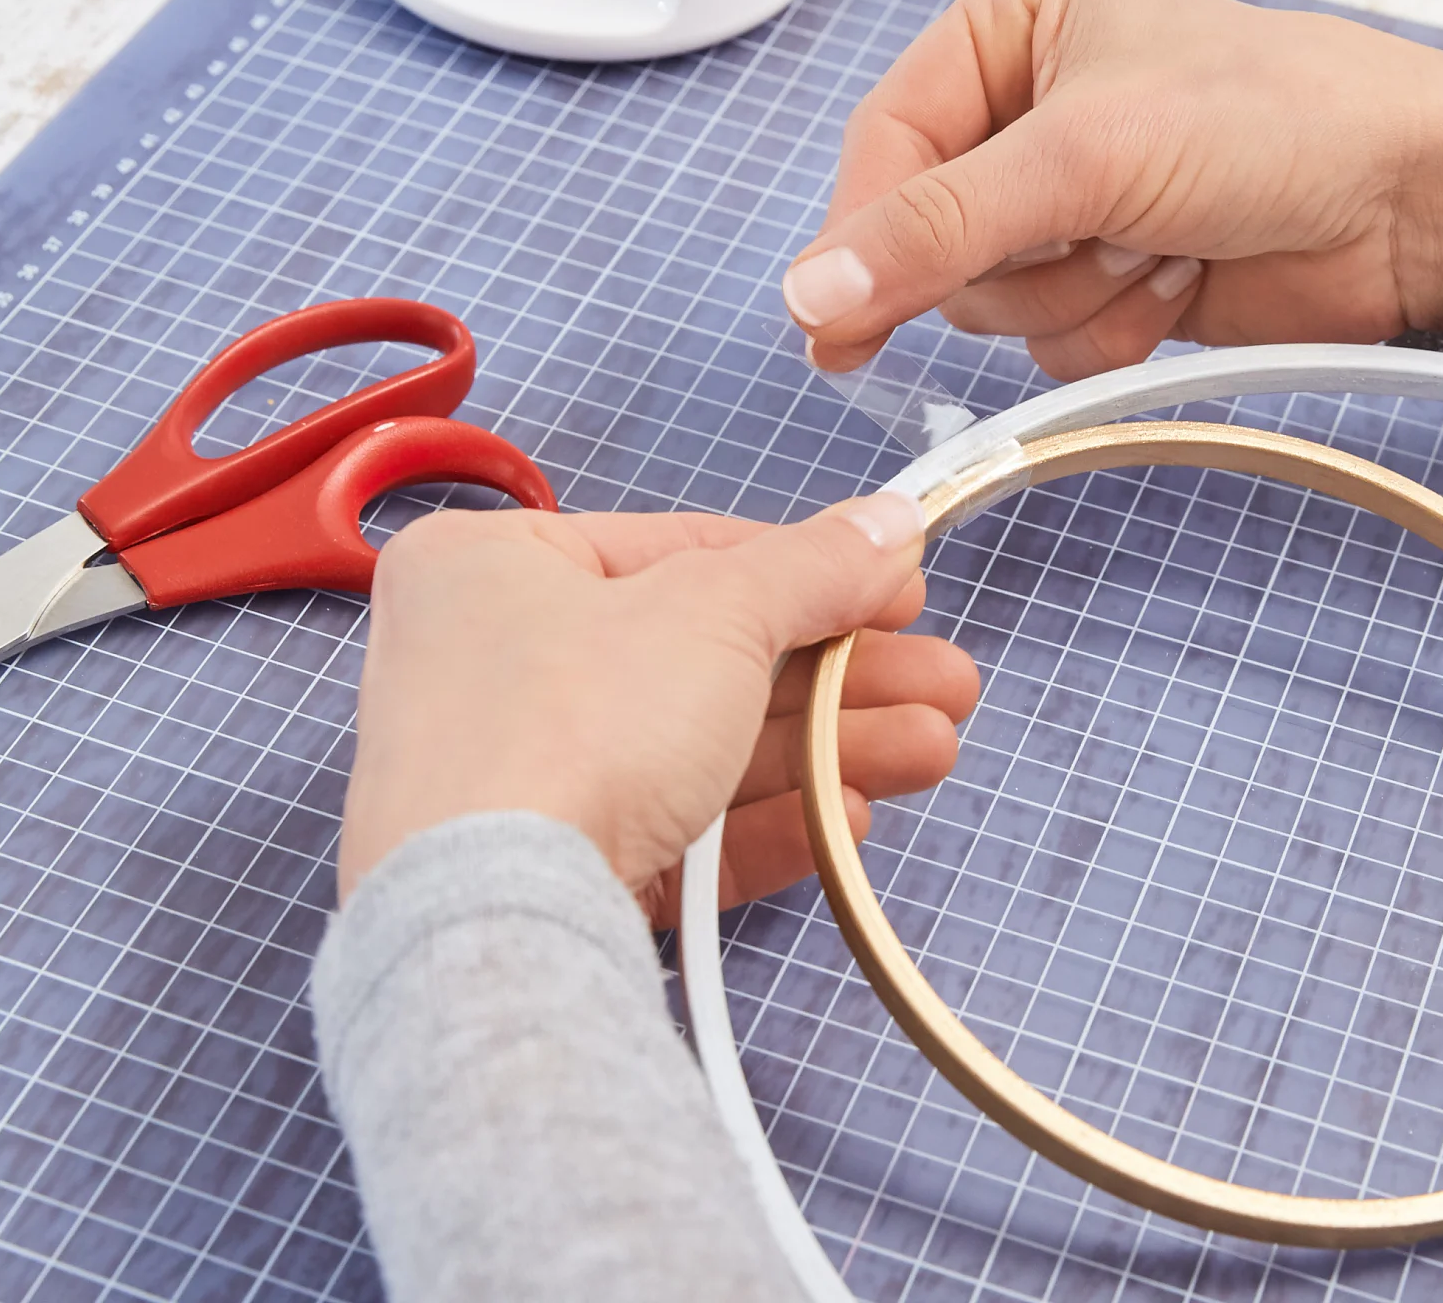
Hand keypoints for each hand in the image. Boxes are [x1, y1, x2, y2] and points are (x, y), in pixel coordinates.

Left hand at [339, 495, 975, 927]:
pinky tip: (850, 819)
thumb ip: (814, 567)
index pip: (681, 549)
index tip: (901, 588)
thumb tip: (893, 521)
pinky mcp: (552, 879)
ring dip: (827, 748)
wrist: (495, 922)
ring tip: (933, 751)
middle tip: (947, 685)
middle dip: (841, 676)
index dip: (805, 567)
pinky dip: (765, 822)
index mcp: (496, 566)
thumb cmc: (580, 716)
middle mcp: (494, 666)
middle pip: (706, 656)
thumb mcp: (716, 611)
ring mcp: (520, 781)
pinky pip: (673, 832)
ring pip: (702, 750)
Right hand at [782, 0, 1442, 378]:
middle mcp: (1026, 106)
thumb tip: (811, 289)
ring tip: (1160, 242)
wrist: (1414, 204)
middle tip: (1097, 230)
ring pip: (987, 302)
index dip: (861, 234)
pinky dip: (1112, 328)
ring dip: (1075, 296)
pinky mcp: (1105, 273)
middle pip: (928, 235)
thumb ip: (940, 227)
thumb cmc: (1277, 119)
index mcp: (1008, 23)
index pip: (883, 143)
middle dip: (1018, 257)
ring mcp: (1066, 198)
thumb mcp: (1086, 154)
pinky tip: (1181, 278)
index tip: (833, 320)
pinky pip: (1046, 343)